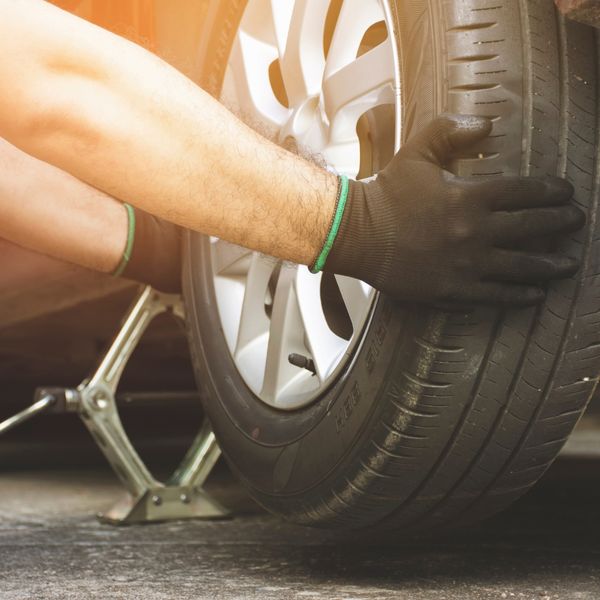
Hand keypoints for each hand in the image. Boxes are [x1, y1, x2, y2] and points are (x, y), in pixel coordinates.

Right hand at [324, 115, 584, 305]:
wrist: (358, 235)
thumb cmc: (386, 194)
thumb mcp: (417, 152)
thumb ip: (450, 131)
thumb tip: (485, 122)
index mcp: (469, 197)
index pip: (525, 192)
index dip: (552, 191)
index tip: (566, 192)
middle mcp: (474, 233)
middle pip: (531, 228)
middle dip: (561, 224)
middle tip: (576, 222)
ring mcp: (465, 265)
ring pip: (520, 267)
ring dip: (549, 265)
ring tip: (568, 264)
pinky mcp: (452, 289)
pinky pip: (494, 295)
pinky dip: (518, 296)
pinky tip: (534, 295)